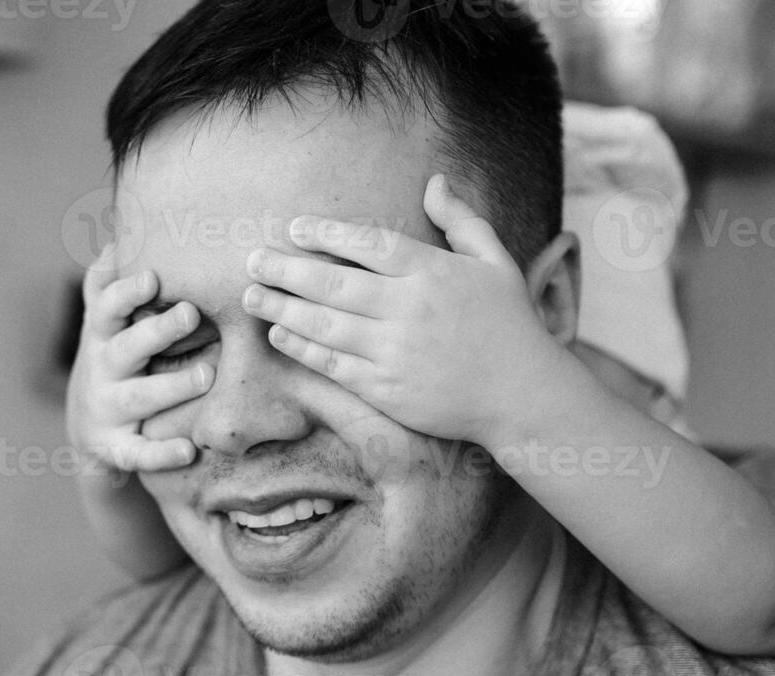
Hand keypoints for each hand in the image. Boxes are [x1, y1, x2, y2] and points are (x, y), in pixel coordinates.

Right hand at [66, 247, 213, 472]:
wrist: (88, 430)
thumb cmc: (113, 359)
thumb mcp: (104, 322)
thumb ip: (109, 281)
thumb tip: (120, 230)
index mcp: (103, 333)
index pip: (108, 307)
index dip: (127, 292)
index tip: (152, 276)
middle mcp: (102, 369)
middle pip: (126, 348)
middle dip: (157, 331)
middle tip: (190, 314)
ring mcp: (108, 410)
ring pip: (138, 398)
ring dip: (171, 386)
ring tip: (207, 376)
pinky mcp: (115, 448)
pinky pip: (138, 454)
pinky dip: (161, 454)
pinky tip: (189, 450)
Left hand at [242, 175, 561, 446]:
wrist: (522, 395)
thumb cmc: (510, 324)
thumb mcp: (496, 262)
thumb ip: (462, 221)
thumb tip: (434, 181)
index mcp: (433, 272)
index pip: (369, 243)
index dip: (327, 234)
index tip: (294, 228)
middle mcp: (409, 309)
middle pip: (334, 282)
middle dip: (286, 270)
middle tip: (253, 260)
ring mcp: (395, 351)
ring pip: (325, 325)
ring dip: (282, 308)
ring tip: (252, 296)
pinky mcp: (386, 389)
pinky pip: (333, 364)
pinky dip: (302, 348)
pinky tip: (279, 334)